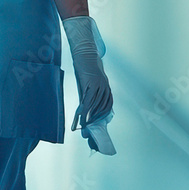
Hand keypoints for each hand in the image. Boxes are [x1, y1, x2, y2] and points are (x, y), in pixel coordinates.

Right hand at [62, 16, 112, 131]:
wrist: (85, 52)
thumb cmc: (86, 66)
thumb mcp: (90, 81)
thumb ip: (90, 93)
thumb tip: (85, 108)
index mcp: (106, 88)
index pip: (107, 107)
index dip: (102, 120)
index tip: (98, 130)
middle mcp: (105, 88)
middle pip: (102, 110)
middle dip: (96, 124)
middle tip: (91, 137)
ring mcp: (99, 86)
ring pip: (95, 107)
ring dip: (90, 120)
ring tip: (84, 130)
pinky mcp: (92, 83)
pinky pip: (88, 100)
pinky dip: (85, 111)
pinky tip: (81, 118)